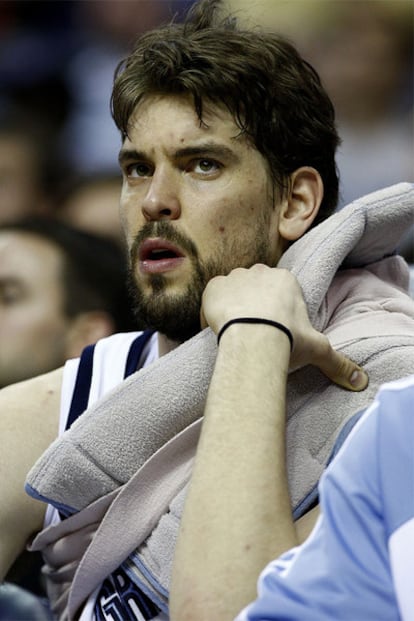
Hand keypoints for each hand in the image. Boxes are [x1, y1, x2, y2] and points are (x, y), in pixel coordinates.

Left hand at [201, 264, 367, 390]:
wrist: (254, 340)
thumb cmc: (287, 341)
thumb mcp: (318, 349)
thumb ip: (338, 363)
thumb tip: (360, 381)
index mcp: (286, 280)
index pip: (277, 291)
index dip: (273, 311)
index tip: (271, 328)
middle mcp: (261, 271)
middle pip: (255, 288)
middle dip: (253, 306)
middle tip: (253, 331)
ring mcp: (235, 277)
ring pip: (232, 290)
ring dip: (232, 307)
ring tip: (236, 332)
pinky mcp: (214, 286)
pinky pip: (211, 296)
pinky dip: (211, 311)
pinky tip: (217, 328)